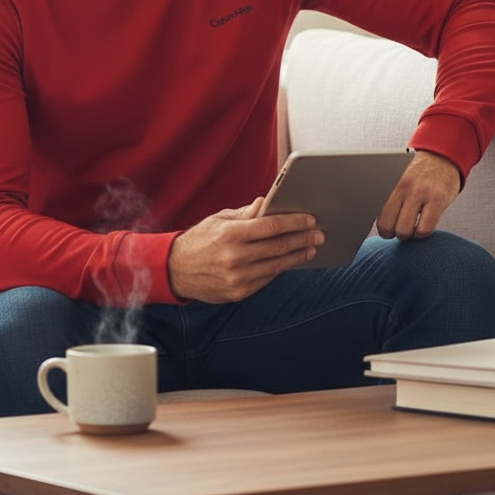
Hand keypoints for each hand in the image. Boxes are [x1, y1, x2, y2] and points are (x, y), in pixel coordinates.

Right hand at [168, 199, 324, 302]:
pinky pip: (266, 279)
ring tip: (311, 248)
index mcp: (230, 234)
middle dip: (302, 239)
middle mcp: (235, 257)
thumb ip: (245, 213)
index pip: (271, 226)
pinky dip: (280, 269)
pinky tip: (290, 261)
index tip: (310, 219)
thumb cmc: (199, 240)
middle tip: (319, 234)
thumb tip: (266, 202)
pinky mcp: (238, 292)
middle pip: (278, 247)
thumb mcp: (218, 220)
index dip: (294, 222)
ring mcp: (237, 277)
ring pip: (276, 265)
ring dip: (297, 256)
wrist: (175, 270)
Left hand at [376, 150, 459, 240]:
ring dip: (407, 235)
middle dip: (392, 233)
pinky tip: (424, 226)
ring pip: (404, 230)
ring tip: (411, 228)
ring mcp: (420, 191)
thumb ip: (387, 196)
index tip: (385, 229)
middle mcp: (402, 186)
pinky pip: (424, 229)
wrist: (442, 156)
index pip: (373, 212)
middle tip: (398, 229)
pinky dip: (422, 233)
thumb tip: (370, 218)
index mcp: (388, 181)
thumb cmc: (416, 174)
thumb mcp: (398, 179)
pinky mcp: (438, 198)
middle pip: (386, 225)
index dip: (379, 226)